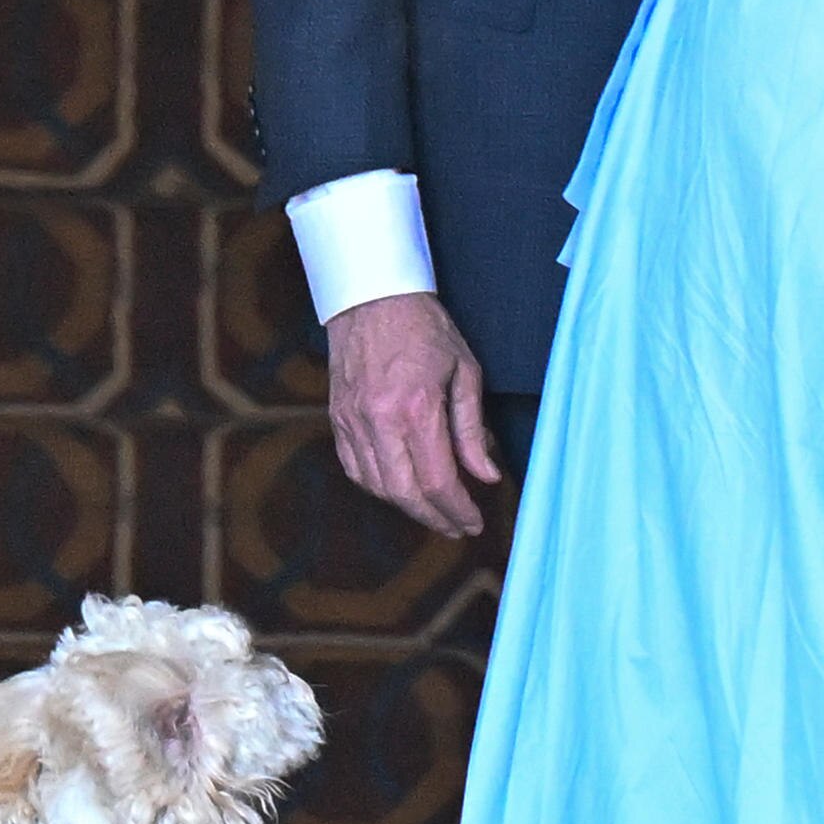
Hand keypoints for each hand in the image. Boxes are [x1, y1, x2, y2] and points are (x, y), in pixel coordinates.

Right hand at [327, 292, 501, 536]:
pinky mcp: (338, 418)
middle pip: (405, 494)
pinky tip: (399, 488)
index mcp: (416, 407)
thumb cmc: (424, 327)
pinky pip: (355, 469)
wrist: (370, 296)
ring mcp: (353, 421)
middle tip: (456, 527)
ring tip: (433, 509)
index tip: (473, 522)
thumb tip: (485, 474)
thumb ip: (472, 428)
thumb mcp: (464, 370)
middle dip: (434, 518)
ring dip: (407, 506)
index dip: (458, 510)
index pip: (438, 480)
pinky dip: (378, 487)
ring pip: (377, 487)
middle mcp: (379, 420)